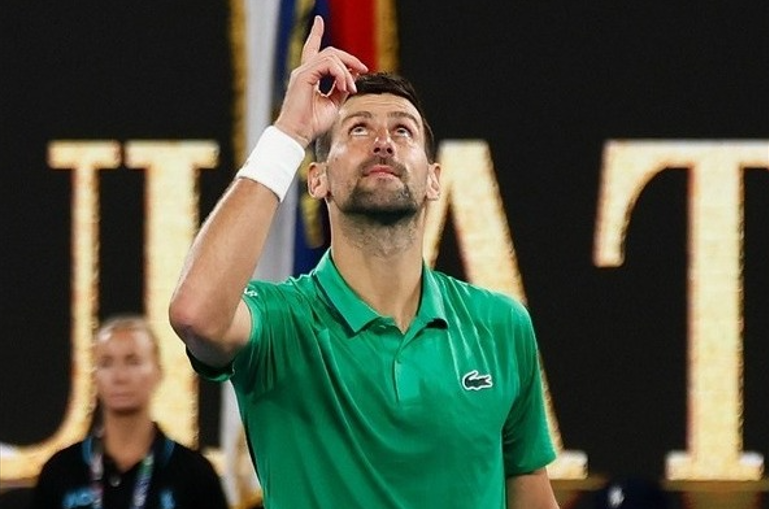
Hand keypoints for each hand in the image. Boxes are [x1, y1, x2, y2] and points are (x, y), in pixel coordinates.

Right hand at [274, 16, 368, 147]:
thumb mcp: (333, 103)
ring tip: (351, 87)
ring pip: (331, 57)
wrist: (298, 135)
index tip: (318, 20)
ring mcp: (302, 72)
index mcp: (308, 76)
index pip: (312, 48)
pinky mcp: (303, 76)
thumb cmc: (312, 124)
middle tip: (363, 69)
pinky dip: (340, 74)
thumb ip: (341, 88)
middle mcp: (304, 71)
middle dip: (349, 58)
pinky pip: (327, 65)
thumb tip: (353, 76)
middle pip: (329, 52)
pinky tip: (344, 86)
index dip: (315, 33)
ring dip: (347, 71)